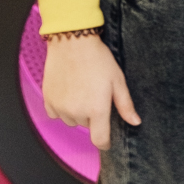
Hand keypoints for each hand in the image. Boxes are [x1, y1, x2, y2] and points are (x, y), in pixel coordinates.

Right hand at [40, 32, 139, 152]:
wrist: (71, 41)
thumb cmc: (97, 58)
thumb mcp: (117, 80)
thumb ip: (125, 105)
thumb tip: (135, 122)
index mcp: (96, 109)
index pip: (99, 140)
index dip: (104, 142)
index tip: (106, 140)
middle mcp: (76, 112)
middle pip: (86, 126)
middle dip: (92, 116)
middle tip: (95, 95)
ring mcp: (60, 107)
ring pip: (71, 120)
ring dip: (76, 112)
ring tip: (81, 90)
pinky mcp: (48, 99)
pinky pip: (55, 114)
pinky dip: (61, 108)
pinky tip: (67, 91)